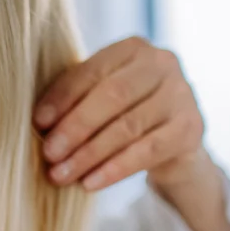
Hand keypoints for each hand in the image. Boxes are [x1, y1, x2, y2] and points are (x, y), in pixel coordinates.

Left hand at [34, 36, 207, 191]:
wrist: (173, 143)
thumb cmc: (125, 114)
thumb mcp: (100, 98)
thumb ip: (74, 99)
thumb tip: (40, 121)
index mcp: (133, 48)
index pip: (93, 70)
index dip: (63, 97)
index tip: (38, 123)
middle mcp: (162, 64)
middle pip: (112, 96)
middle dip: (76, 127)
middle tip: (48, 153)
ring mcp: (182, 95)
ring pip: (128, 126)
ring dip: (89, 154)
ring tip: (61, 174)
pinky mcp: (191, 128)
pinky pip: (147, 151)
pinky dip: (115, 169)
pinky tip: (90, 183)